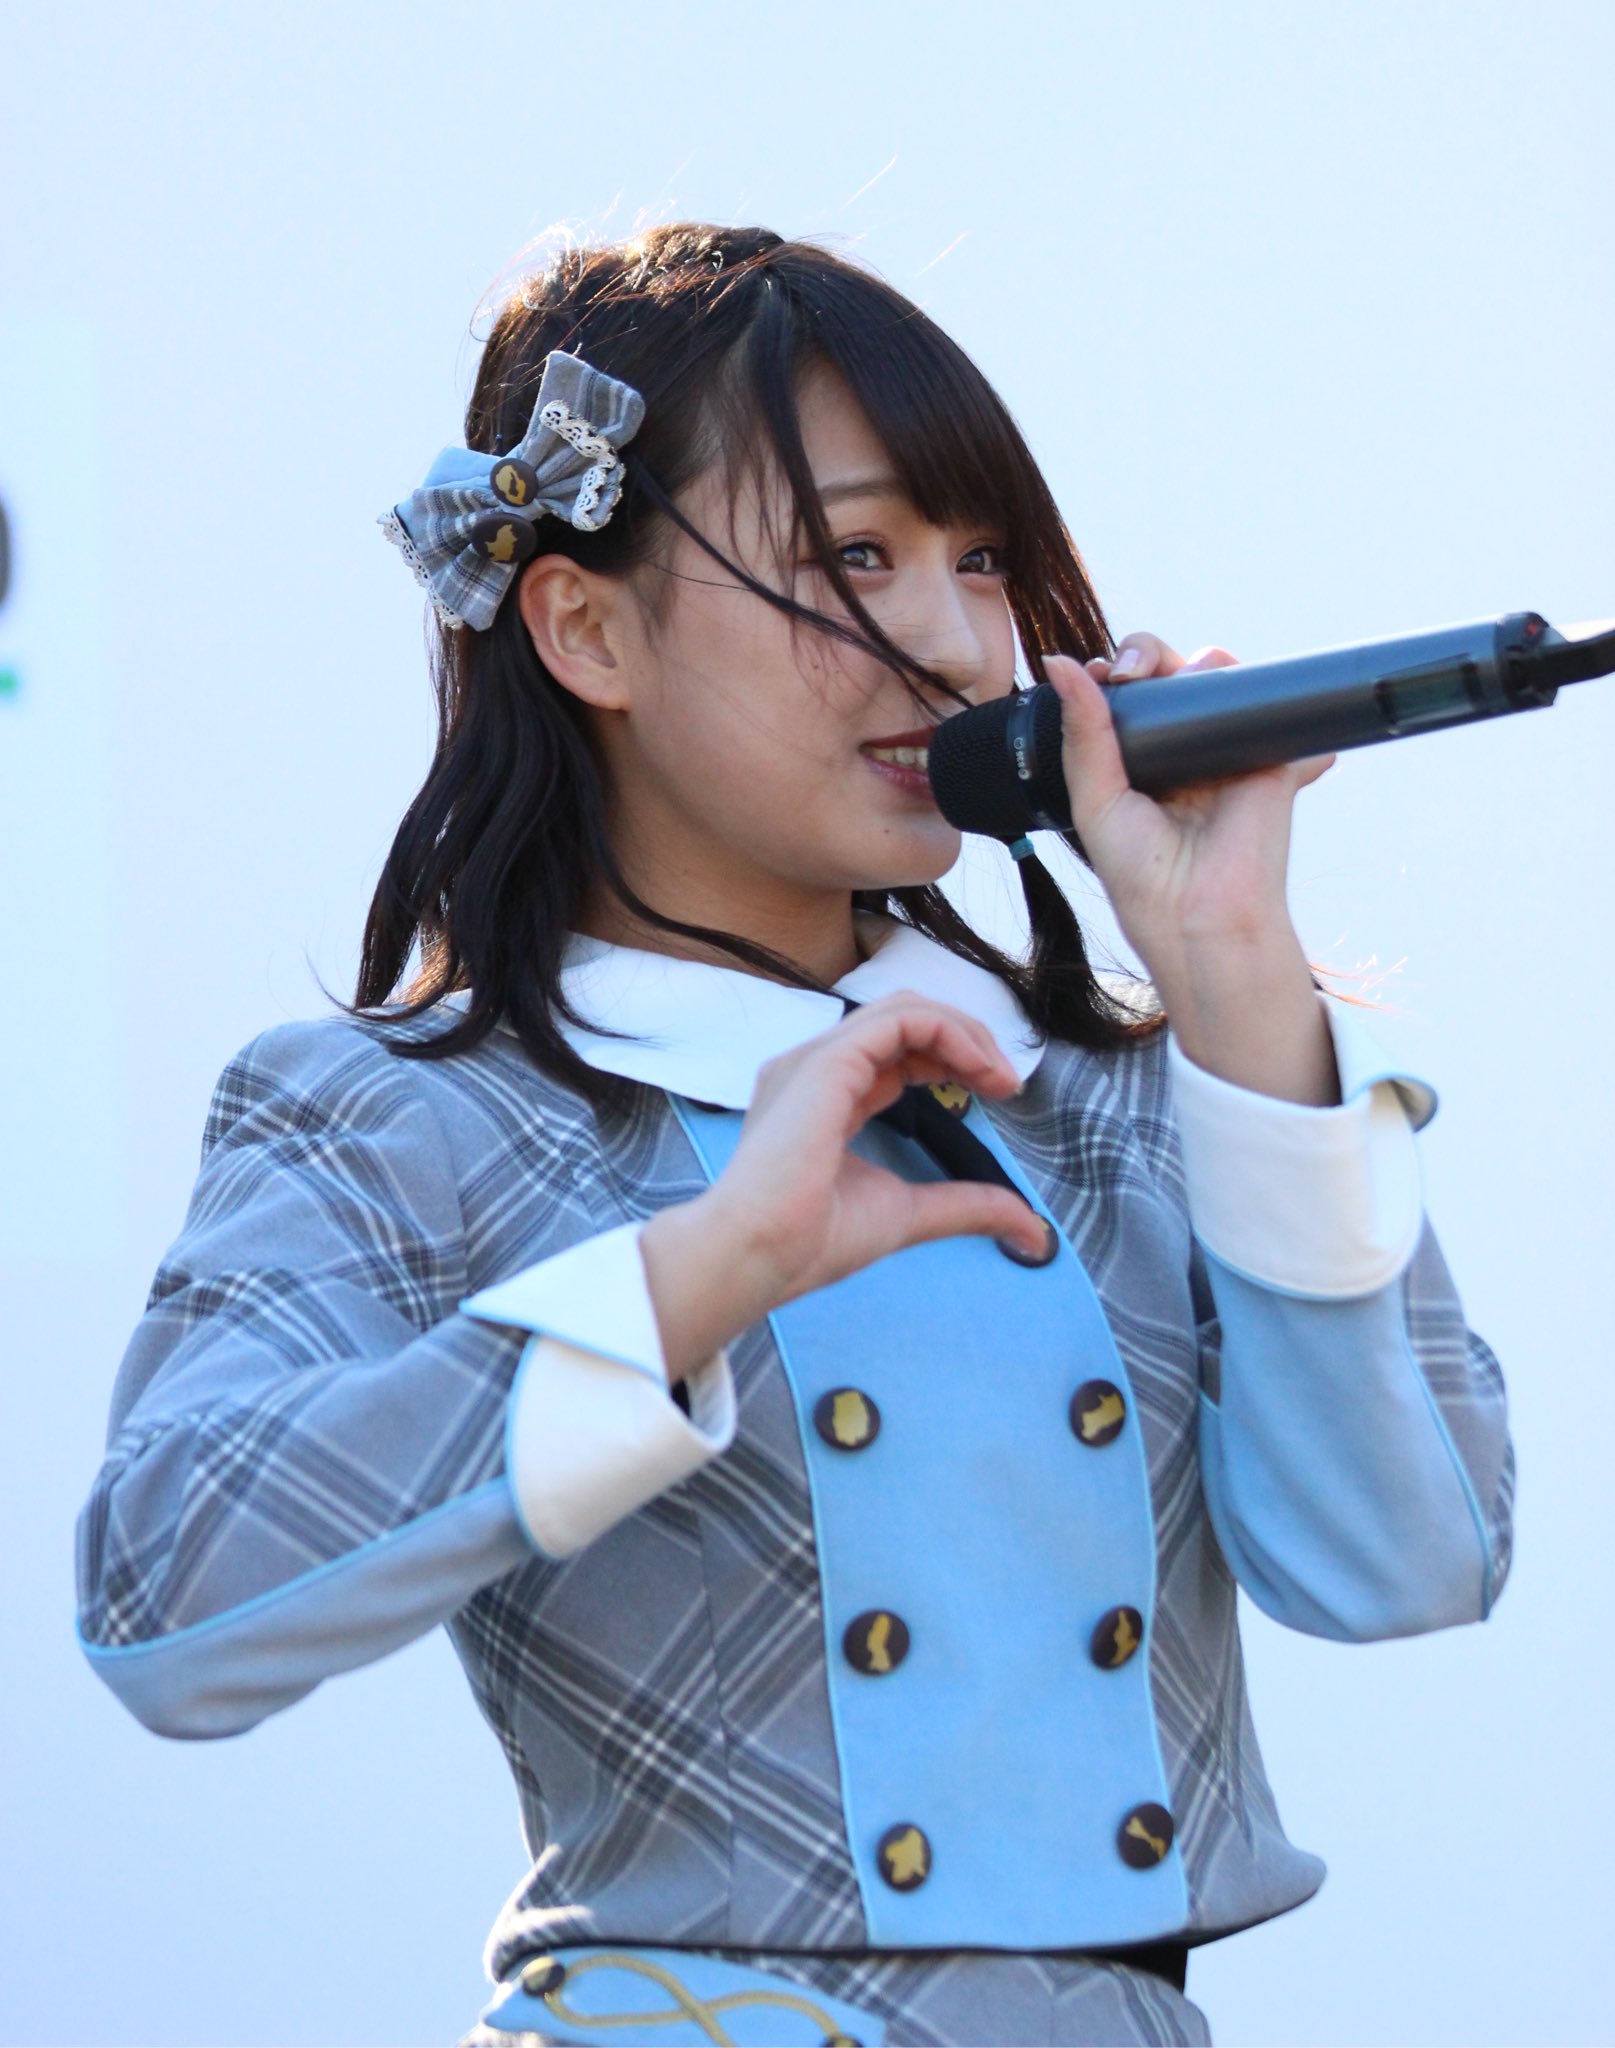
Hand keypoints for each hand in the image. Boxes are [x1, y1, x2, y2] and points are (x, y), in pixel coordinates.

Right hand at [639, 994, 1048, 1380]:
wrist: (759, 1255)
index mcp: (824, 1096)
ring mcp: (816, 1059)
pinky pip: (897, 1020)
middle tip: (1006, 1082)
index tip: (996, 1092)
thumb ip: (965, 1206)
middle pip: (904, 1018)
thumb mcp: (909, 1214)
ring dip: (962, 1031)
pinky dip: (947, 1032)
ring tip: (998, 1074)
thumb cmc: (810, 1241)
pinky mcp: (826, 1062)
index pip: (896, 1049)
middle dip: (965, 1038)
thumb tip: (1033, 1231)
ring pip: (902, 1008)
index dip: (952, 1058)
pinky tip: (976, 1067)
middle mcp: (816, 1067)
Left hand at [1045, 632, 1340, 1105]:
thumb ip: (1082, 734)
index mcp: (1135, 760)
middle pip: (1169, 676)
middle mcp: (1180, 751)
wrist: (1197, 915)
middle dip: (1150, 656)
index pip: (1124, 696)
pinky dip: (1281, 696)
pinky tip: (1260, 689)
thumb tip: (1061, 662)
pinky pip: (1281, 713)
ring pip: (1219, 680)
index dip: (1115, 672)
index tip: (1102, 674)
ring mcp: (1226, 752)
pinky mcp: (1271, 759)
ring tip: (1188, 674)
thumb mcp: (1095, 800)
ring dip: (1207, 662)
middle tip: (1135, 672)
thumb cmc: (1139, 874)